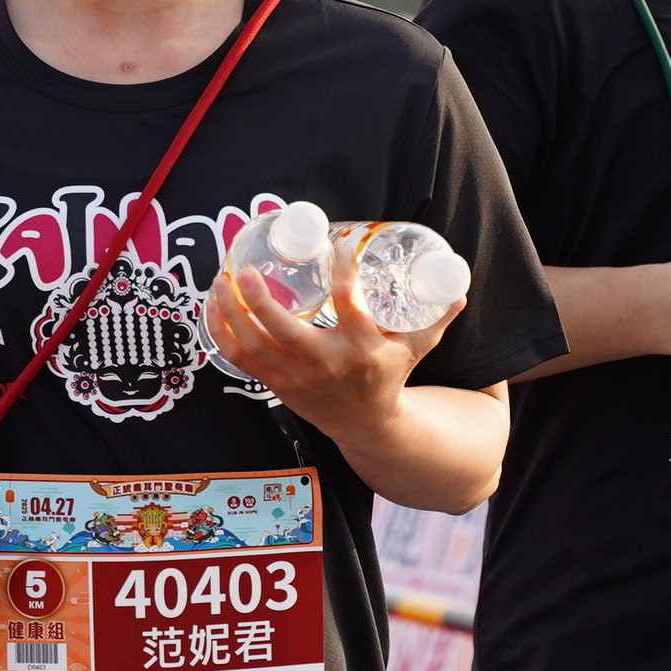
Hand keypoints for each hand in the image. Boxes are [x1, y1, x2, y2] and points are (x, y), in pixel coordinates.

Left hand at [202, 243, 455, 448]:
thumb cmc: (388, 377)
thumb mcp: (415, 348)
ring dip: (232, 313)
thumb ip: (434, 316)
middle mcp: (325, 365)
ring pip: (254, 346)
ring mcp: (296, 378)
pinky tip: (212, 306)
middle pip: (285, 333)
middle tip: (247, 269)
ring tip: (221, 279)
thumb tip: (458, 285)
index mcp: (362, 351)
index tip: (335, 244)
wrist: (366, 426)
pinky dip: (221, 333)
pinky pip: (240, 360)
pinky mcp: (276, 385)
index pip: (349, 306)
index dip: (342, 272)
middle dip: (261, 301)